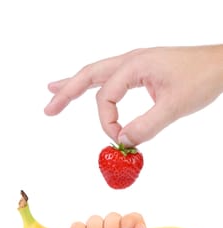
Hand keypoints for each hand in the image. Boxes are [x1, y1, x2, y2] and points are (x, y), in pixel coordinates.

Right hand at [45, 45, 222, 145]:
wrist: (221, 64)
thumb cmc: (201, 78)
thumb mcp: (174, 106)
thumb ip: (147, 125)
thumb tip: (123, 141)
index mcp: (134, 65)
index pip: (105, 98)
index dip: (107, 122)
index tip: (120, 139)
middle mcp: (130, 61)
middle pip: (88, 75)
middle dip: (66, 92)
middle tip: (48, 109)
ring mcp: (134, 64)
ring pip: (96, 74)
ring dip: (74, 85)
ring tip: (53, 92)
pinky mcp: (140, 71)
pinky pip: (110, 78)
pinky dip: (94, 85)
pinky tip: (87, 89)